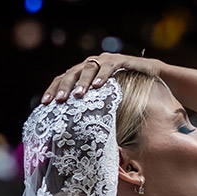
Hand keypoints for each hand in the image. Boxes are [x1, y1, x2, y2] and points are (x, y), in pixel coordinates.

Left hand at [42, 53, 156, 104]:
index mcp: (83, 73)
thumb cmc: (127, 92)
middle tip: (59, 101)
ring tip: (78, 95)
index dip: (53, 90)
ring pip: (89, 68)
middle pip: (71, 73)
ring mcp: (105, 60)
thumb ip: (92, 109)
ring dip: (82, 82)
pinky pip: (109, 67)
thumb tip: (78, 135)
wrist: (152, 77)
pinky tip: (98, 86)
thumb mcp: (106, 101)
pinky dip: (103, 75)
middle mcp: (91, 64)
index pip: (62, 79)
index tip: (44, 104)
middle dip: (64, 87)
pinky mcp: (120, 60)